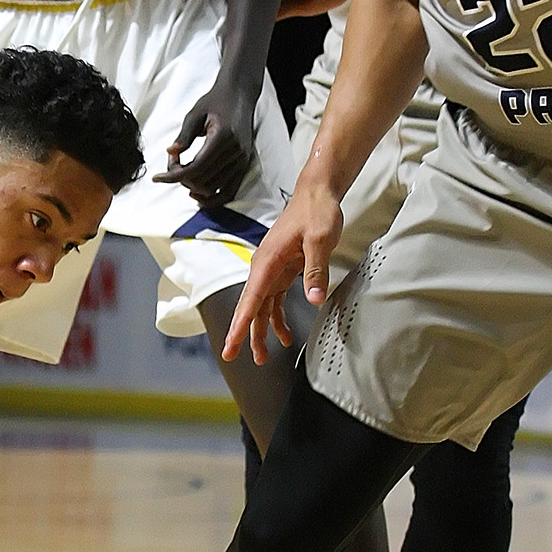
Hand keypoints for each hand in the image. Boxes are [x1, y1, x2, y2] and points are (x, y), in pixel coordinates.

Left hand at [153, 82, 255, 206]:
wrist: (240, 95)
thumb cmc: (215, 101)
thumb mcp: (195, 113)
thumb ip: (184, 135)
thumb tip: (170, 152)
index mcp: (223, 137)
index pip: (195, 168)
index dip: (173, 176)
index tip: (157, 177)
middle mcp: (235, 152)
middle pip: (202, 180)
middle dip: (180, 177)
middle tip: (171, 164)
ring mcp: (242, 161)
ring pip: (212, 188)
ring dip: (192, 185)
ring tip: (181, 171)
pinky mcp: (244, 165)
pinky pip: (229, 192)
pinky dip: (212, 198)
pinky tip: (195, 193)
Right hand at [222, 182, 342, 364]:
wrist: (317, 195)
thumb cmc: (316, 212)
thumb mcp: (320, 239)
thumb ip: (315, 269)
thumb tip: (314, 299)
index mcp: (267, 261)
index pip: (250, 299)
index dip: (239, 325)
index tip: (231, 345)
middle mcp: (264, 268)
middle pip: (250, 307)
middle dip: (243, 334)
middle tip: (237, 357)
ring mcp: (272, 270)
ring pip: (261, 307)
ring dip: (261, 331)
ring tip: (263, 356)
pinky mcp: (282, 271)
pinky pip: (274, 300)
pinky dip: (276, 318)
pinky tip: (283, 334)